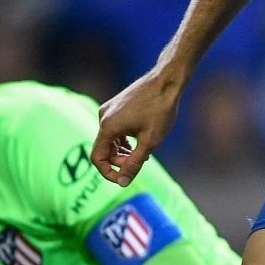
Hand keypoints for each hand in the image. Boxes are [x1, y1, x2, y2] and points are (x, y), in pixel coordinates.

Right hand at [92, 69, 182, 186]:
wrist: (166, 81)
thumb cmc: (160, 110)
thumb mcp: (150, 141)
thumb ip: (134, 164)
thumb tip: (122, 183)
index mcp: (108, 126)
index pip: (98, 158)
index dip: (109, 173)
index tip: (124, 179)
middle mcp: (103, 117)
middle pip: (104, 149)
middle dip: (120, 161)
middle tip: (141, 162)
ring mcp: (109, 109)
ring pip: (110, 140)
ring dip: (124, 151)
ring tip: (144, 152)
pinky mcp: (115, 106)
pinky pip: (114, 129)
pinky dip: (125, 139)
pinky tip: (141, 140)